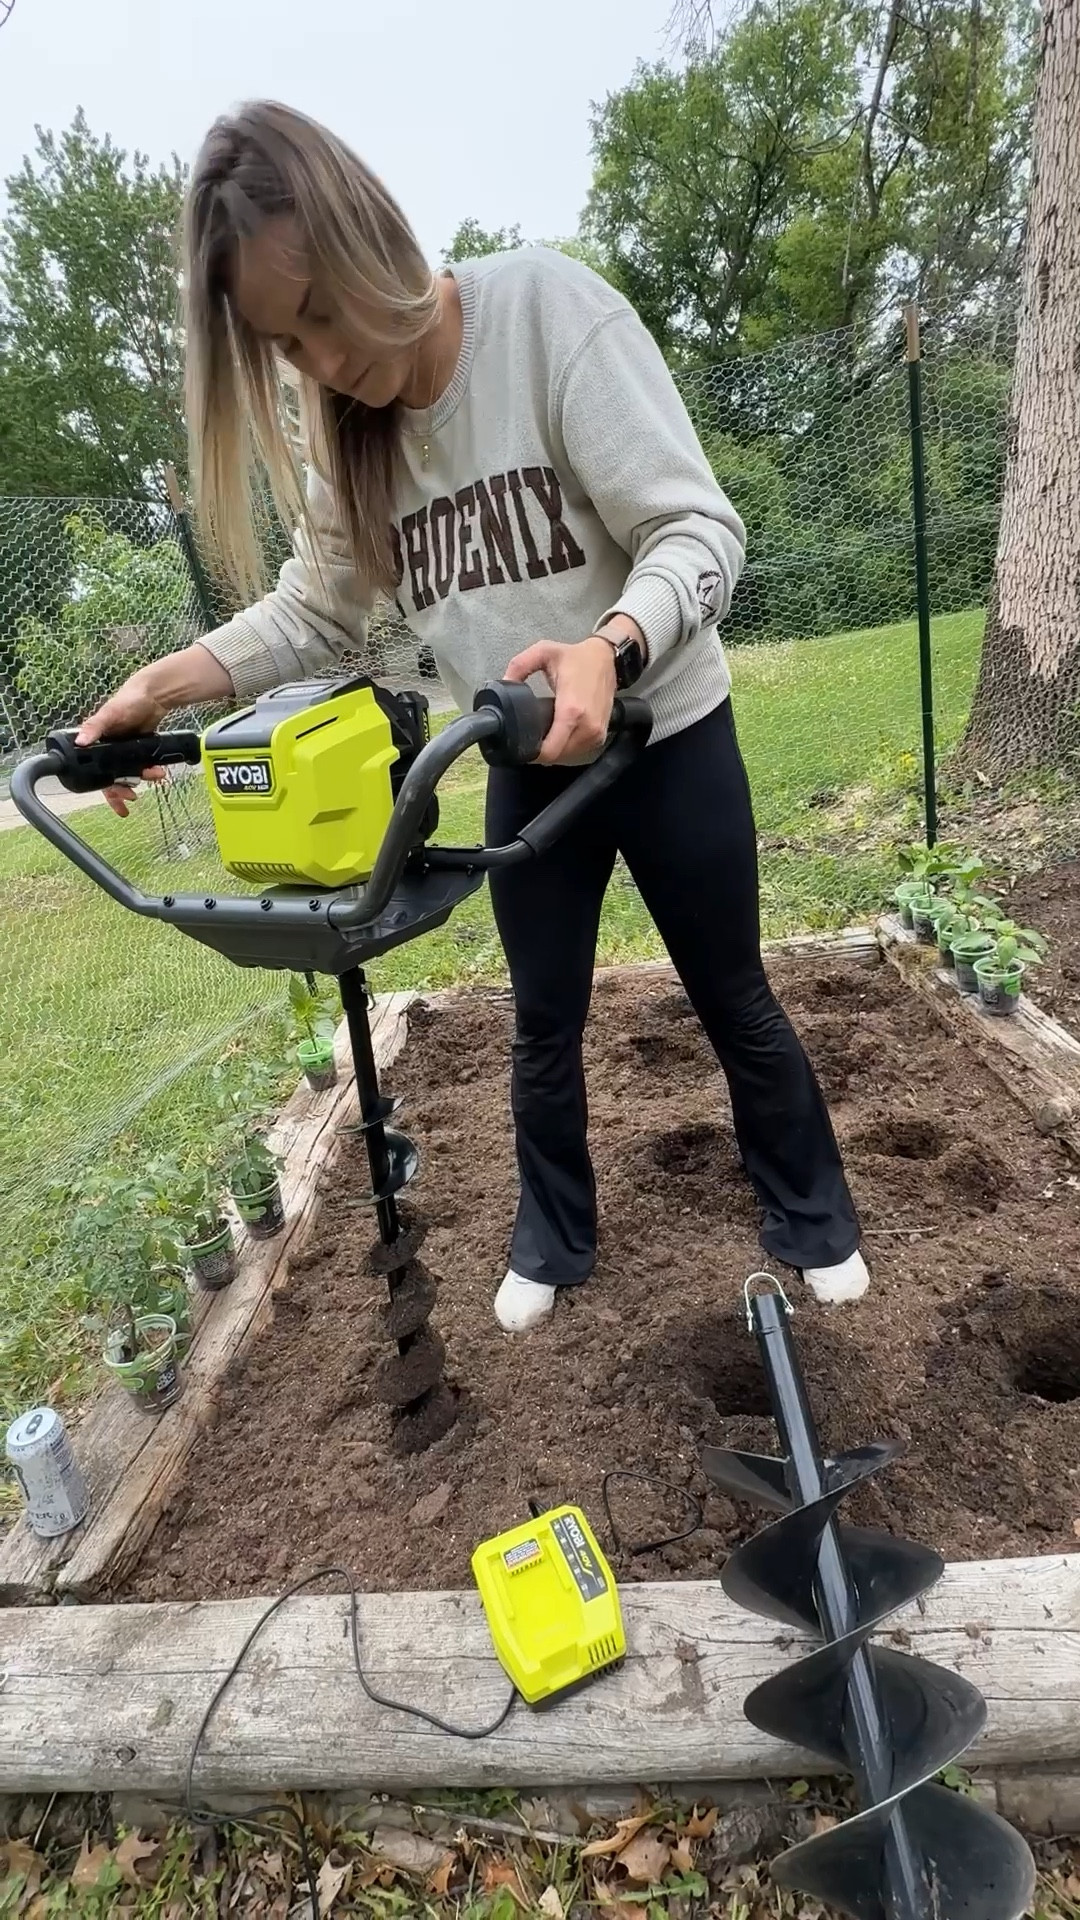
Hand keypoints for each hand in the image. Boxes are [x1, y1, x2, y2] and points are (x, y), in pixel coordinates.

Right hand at [75, 673, 172, 817]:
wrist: (154, 695)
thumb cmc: (127, 700)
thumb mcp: (110, 713)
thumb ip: (94, 727)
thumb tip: (80, 742)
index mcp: (96, 743)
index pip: (94, 770)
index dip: (103, 786)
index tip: (113, 796)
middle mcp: (107, 749)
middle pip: (111, 778)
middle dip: (121, 790)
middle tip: (132, 797)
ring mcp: (123, 751)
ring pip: (129, 774)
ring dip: (141, 779)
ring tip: (155, 776)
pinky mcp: (138, 750)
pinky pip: (141, 766)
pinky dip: (149, 772)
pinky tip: (157, 772)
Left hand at [503, 636, 615, 764]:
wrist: (607, 658)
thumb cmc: (579, 657)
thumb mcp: (544, 652)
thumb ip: (519, 666)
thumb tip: (505, 681)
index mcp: (572, 710)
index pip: (550, 750)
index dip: (533, 752)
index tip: (523, 744)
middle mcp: (587, 725)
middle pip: (557, 756)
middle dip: (541, 752)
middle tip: (531, 738)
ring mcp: (596, 731)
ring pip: (568, 756)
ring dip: (555, 751)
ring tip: (545, 735)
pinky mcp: (601, 734)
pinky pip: (579, 750)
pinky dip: (567, 747)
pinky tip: (560, 734)